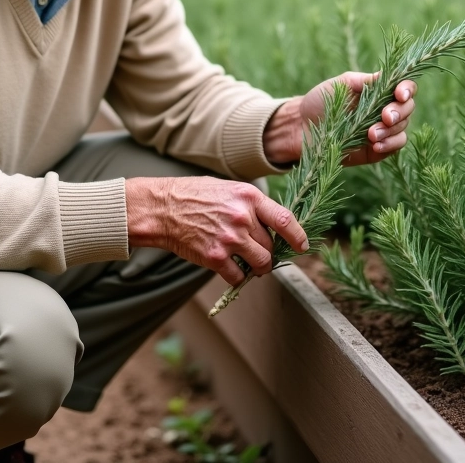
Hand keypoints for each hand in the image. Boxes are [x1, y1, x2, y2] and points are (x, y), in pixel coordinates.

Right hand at [125, 176, 308, 285]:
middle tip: (257, 251)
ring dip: (258, 267)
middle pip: (271, 246)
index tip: (302, 246)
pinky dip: (237, 277)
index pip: (285, 220)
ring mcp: (230, 239)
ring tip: (249, 263)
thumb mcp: (228, 188)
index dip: (298, 236)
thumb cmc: (193, 195)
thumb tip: (272, 223)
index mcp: (248, 197)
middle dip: (268, 251)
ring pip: (261, 264)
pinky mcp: (215, 258)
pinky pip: (238, 277)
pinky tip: (229, 268)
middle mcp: (242, 218)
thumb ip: (251, 204)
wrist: (162, 209)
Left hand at [263, 73, 417, 166]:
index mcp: (379, 91)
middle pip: (408, 109)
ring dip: (392, 131)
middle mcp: (384, 110)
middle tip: (384, 116)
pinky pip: (394, 148)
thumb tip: (389, 77)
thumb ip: (366, 81)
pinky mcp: (376, 150)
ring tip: (371, 134)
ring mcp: (382, 131)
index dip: (407, 89)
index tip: (399, 93)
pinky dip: (389, 145)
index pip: (405, 88)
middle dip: (399, 112)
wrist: (301, 127)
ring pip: (402, 130)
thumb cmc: (320, 100)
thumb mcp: (342, 84)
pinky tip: (375, 145)